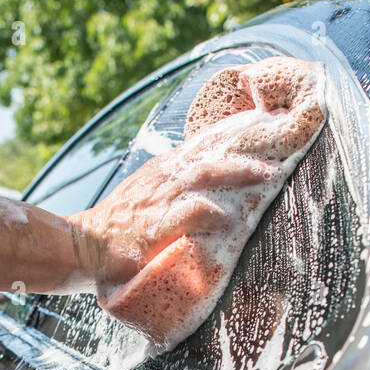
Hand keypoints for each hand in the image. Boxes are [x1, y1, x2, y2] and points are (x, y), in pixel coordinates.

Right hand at [71, 57, 325, 345]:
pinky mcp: (153, 228)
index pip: (209, 142)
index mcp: (167, 169)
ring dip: (238, 172)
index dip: (241, 133)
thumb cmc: (119, 226)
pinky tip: (228, 216)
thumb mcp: (149, 194)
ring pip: (205, 176)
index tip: (272, 125)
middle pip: (214, 153)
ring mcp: (159, 201)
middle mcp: (166, 178)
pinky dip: (208, 213)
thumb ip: (177, 184)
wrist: (84, 244)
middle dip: (251, 148)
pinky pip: (185, 215)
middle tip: (286, 143)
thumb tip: (210, 182)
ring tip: (269, 174)